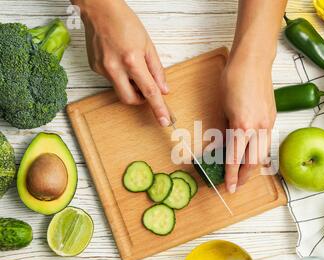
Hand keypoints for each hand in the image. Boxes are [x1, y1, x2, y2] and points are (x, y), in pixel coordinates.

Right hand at [77, 0, 170, 125]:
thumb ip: (157, 69)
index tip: (164, 121)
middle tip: (146, 88)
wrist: (99, 9)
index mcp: (132, 61)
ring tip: (132, 66)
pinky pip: (111, 79)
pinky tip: (119, 59)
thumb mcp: (148, 45)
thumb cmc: (125, 22)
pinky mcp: (94, 67)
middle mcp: (115, 68)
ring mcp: (102, 69)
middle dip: (141, 99)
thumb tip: (163, 89)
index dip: (158, 108)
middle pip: (130, 99)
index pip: (149, 91)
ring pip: (120, 89)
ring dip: (130, 85)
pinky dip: (119, 75)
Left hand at [221, 55, 275, 192]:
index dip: (231, 176)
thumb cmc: (233, 79)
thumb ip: (226, 128)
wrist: (253, 61)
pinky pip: (266, 141)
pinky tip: (253, 154)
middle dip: (245, 177)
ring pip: (263, 153)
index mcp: (242, 126)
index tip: (228, 187)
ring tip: (245, 174)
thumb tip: (225, 145)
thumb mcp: (223, 107)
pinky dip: (260, 152)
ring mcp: (268, 123)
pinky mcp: (272, 117)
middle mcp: (258, 128)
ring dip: (254, 167)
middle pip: (254, 162)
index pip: (235, 159)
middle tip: (237, 186)